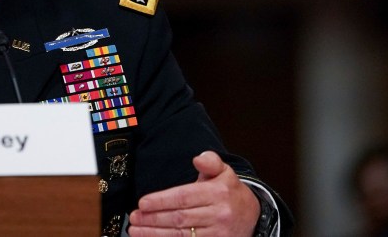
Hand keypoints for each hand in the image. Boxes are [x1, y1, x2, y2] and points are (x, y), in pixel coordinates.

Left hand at [128, 151, 259, 236]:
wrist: (253, 216)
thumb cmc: (229, 192)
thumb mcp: (224, 171)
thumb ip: (210, 162)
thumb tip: (198, 158)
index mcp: (218, 193)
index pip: (184, 197)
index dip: (161, 201)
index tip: (142, 202)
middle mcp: (219, 214)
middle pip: (179, 218)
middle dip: (153, 218)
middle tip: (134, 217)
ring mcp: (218, 234)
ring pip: (181, 235)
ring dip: (155, 234)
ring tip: (136, 230)